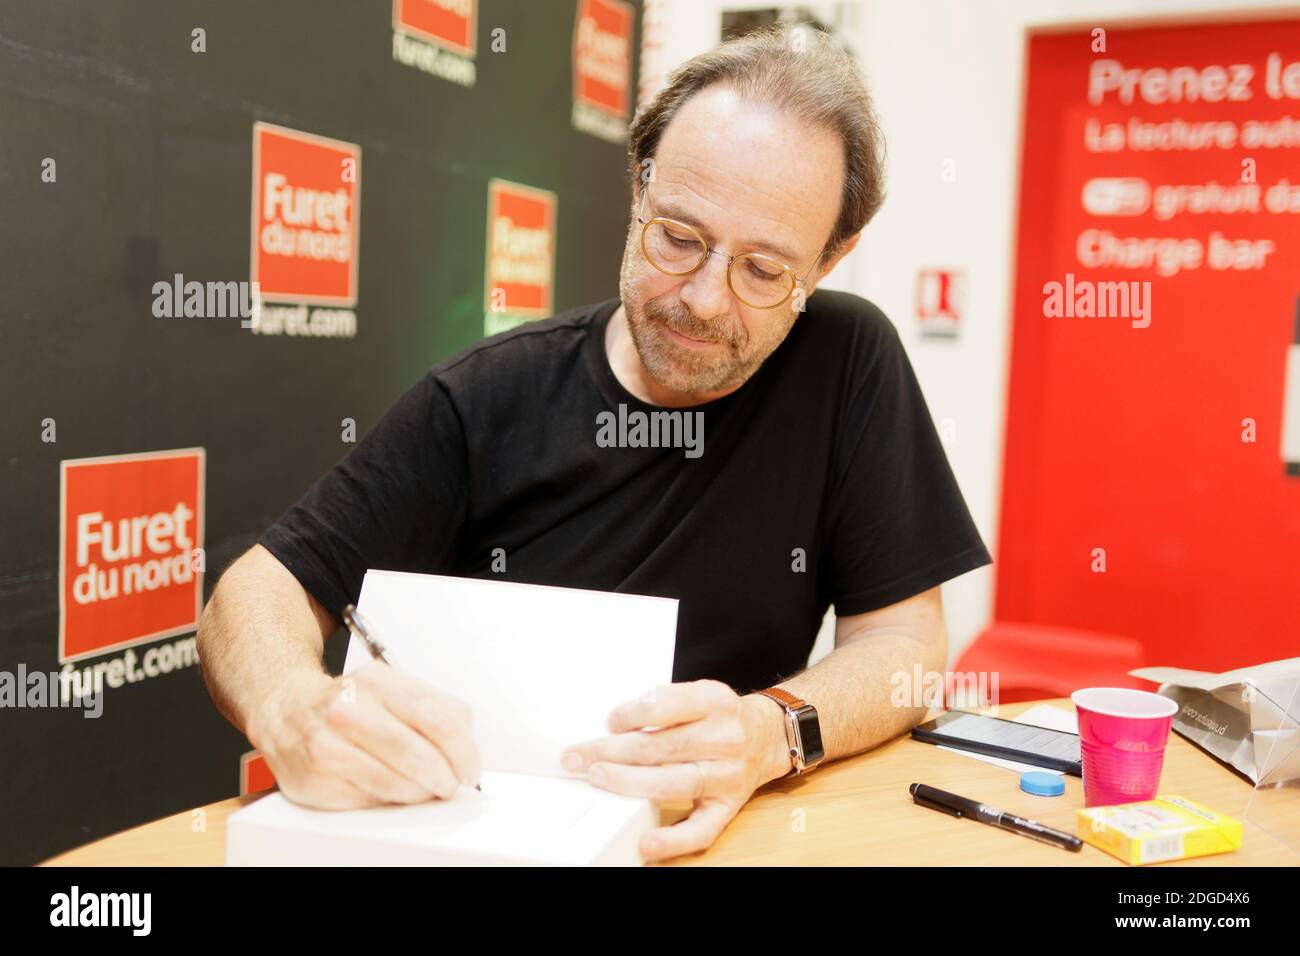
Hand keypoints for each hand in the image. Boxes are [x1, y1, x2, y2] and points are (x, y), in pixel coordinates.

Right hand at [246, 661, 480, 809]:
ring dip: (420, 792)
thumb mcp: (394, 688)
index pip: (439, 720)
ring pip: (396, 783)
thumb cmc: (349, 702)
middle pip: (418, 755)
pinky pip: (369, 800)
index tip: (470, 769)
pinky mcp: (314, 779)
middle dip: (445, 777)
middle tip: (451, 784)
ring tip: (425, 788)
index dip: (464, 752)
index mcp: (377, 681)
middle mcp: (348, 709)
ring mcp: (327, 744)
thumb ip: (437, 710)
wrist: (286, 709)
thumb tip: (466, 750)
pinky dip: (389, 799)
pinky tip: (390, 789)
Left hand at [561, 679, 789, 860]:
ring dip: (629, 782)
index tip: (609, 722)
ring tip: (598, 779)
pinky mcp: (728, 806)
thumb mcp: (699, 695)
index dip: (634, 714)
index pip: (668, 704)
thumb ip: (664, 706)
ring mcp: (728, 775)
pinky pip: (701, 828)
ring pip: (674, 782)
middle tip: (577, 757)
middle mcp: (725, 737)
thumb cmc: (719, 717)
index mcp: (716, 701)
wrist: (767, 737)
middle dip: (612, 751)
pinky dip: (672, 839)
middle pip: (661, 746)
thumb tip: (611, 729)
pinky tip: (646, 842)